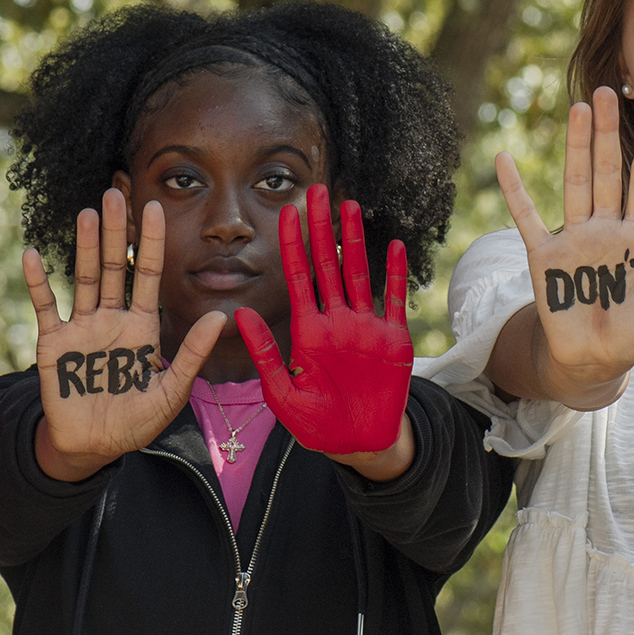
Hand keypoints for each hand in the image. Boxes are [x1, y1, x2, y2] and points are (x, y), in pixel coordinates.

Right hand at [27, 190, 224, 481]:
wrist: (94, 446)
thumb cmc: (135, 421)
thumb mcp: (171, 391)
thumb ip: (193, 354)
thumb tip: (222, 316)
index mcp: (142, 327)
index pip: (148, 275)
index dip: (151, 243)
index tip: (154, 207)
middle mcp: (112, 319)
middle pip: (115, 267)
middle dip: (117, 232)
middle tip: (116, 192)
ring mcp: (82, 327)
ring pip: (84, 278)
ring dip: (85, 246)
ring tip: (88, 213)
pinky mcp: (54, 343)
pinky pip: (46, 307)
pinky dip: (39, 282)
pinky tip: (33, 254)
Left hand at [236, 186, 413, 461]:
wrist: (360, 444)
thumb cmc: (317, 425)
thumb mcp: (283, 394)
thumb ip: (264, 354)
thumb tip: (239, 315)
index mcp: (308, 331)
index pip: (297, 277)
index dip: (292, 244)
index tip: (285, 212)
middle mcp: (336, 321)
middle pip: (327, 264)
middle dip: (322, 228)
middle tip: (317, 190)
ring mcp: (366, 326)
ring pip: (358, 273)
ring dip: (354, 240)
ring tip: (349, 206)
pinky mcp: (393, 338)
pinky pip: (394, 298)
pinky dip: (393, 273)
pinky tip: (392, 245)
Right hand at [496, 87, 633, 397]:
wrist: (596, 360)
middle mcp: (606, 228)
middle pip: (607, 171)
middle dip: (608, 133)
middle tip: (608, 92)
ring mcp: (574, 238)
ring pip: (575, 183)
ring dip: (576, 147)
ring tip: (578, 108)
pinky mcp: (544, 256)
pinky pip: (527, 217)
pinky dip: (515, 190)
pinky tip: (505, 159)